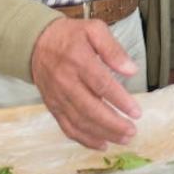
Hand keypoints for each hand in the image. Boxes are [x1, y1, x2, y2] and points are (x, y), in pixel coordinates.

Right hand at [30, 18, 142, 149]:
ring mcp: (58, 97)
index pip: (101, 84)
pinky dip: (85, 139)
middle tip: (132, 131)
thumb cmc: (70, 36)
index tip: (136, 112)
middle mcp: (66, 82)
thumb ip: (113, 48)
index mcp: (78, 60)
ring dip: (103, 134)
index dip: (120, 100)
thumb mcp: (94, 29)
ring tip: (124, 138)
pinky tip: (102, 143)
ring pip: (80, 122)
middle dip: (113, 124)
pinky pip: (68, 127)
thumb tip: (131, 70)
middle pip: (91, 109)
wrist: (36, 43)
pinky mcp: (53, 107)